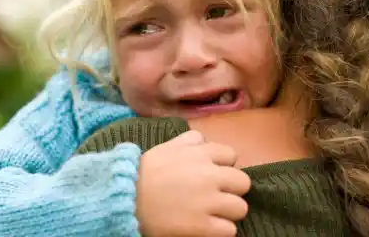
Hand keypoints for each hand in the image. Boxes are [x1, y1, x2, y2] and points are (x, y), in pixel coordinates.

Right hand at [136, 131, 250, 236]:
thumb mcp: (167, 147)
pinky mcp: (203, 227)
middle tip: (217, 195)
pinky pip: (230, 230)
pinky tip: (207, 226)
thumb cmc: (145, 172)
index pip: (232, 156)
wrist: (125, 199)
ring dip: (229, 211)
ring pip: (240, 208)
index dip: (223, 166)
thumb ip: (189, 139)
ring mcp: (208, 202)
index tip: (213, 174)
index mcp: (201, 154)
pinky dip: (221, 230)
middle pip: (243, 182)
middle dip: (231, 189)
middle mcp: (209, 176)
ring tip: (213, 213)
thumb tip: (205, 141)